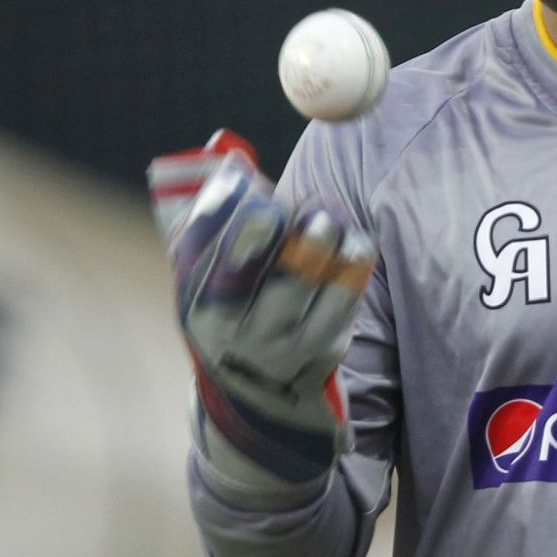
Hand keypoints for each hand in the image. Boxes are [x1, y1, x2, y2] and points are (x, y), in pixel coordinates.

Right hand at [148, 131, 375, 482]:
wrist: (253, 398)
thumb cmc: (225, 309)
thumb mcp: (199, 275)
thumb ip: (206, 217)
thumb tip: (226, 158)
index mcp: (199, 306)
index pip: (215, 265)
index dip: (236, 229)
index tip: (258, 197)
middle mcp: (236, 334)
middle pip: (267, 286)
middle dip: (291, 246)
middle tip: (312, 210)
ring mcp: (281, 348)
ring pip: (309, 295)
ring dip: (326, 252)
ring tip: (333, 219)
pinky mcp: (321, 353)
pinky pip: (341, 309)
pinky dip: (351, 273)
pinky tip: (357, 244)